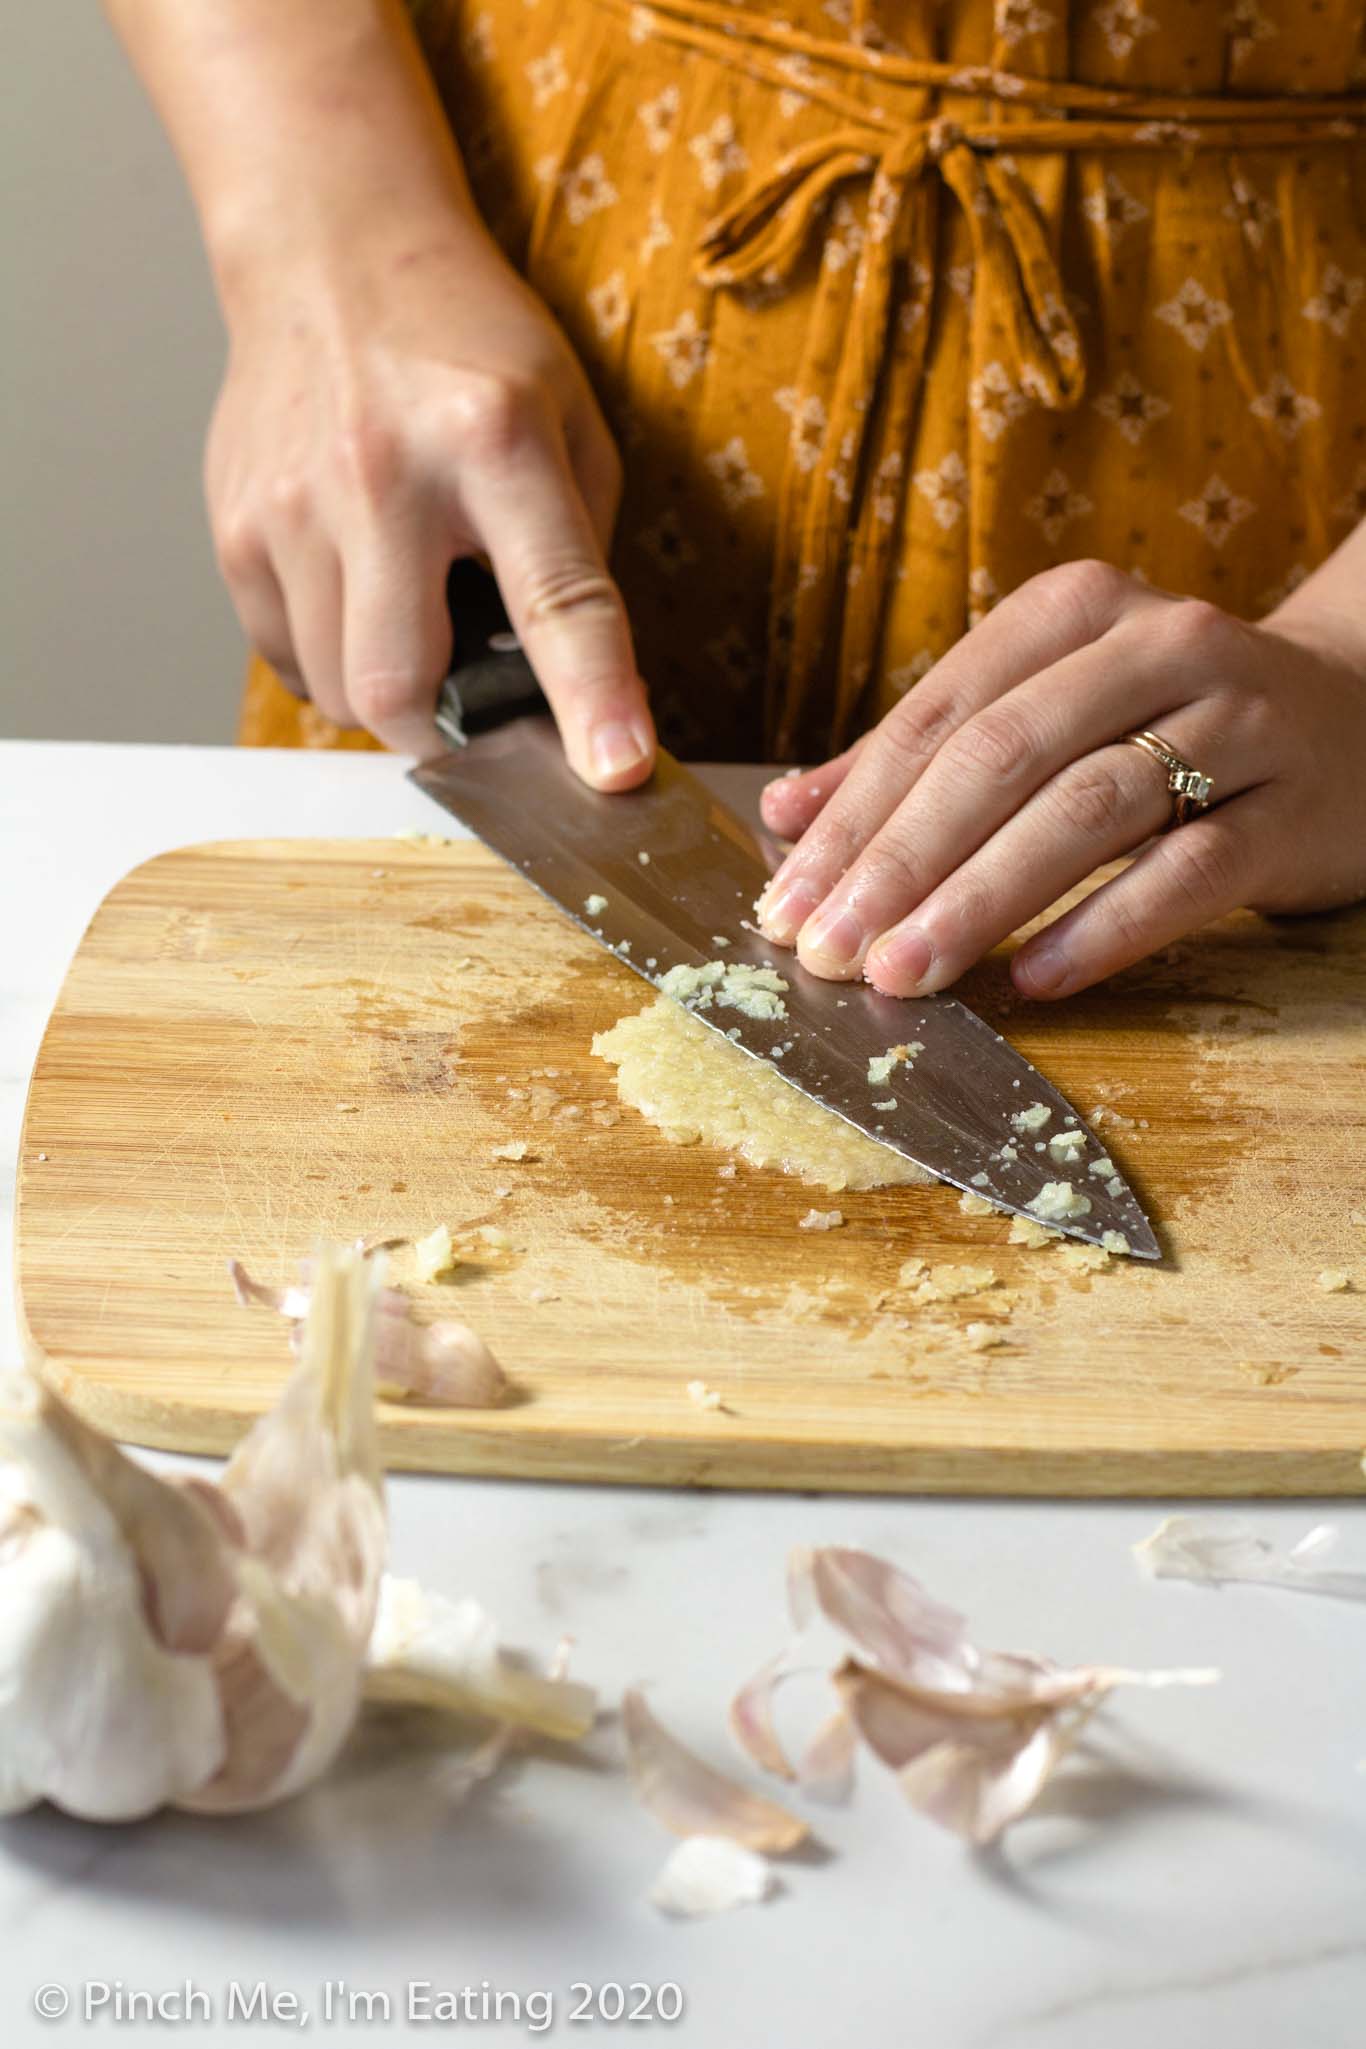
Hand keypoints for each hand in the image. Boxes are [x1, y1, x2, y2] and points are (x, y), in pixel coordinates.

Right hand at [205, 219, 654, 782]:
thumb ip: (579, 557)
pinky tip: (357, 589)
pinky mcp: (235, 526)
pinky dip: (331, 656)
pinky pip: (286, 657)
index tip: (614, 772)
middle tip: (472, 703)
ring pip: (335, 689)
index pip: (556, 601)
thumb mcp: (570, 424)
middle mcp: (384, 474)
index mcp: (495, 441)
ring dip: (387, 691)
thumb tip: (578, 695)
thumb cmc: (468, 346)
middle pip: (397, 687)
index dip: (591, 701)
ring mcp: (292, 503)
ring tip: (411, 615)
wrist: (333, 255)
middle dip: (443, 732)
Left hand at [755, 559, 1365, 999]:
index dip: (853, 814)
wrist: (1357, 727)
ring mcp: (1235, 724)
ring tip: (906, 974)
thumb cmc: (1169, 727)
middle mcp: (1158, 647)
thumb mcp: (1047, 712)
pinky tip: (1032, 979)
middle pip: (1002, 759)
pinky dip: (1103, 928)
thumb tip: (785, 812)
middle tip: (830, 953)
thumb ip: (922, 757)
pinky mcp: (1290, 809)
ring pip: (1087, 813)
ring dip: (981, 901)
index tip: (787, 903)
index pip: (939, 717)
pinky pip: (1187, 875)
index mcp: (1075, 611)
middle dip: (900, 863)